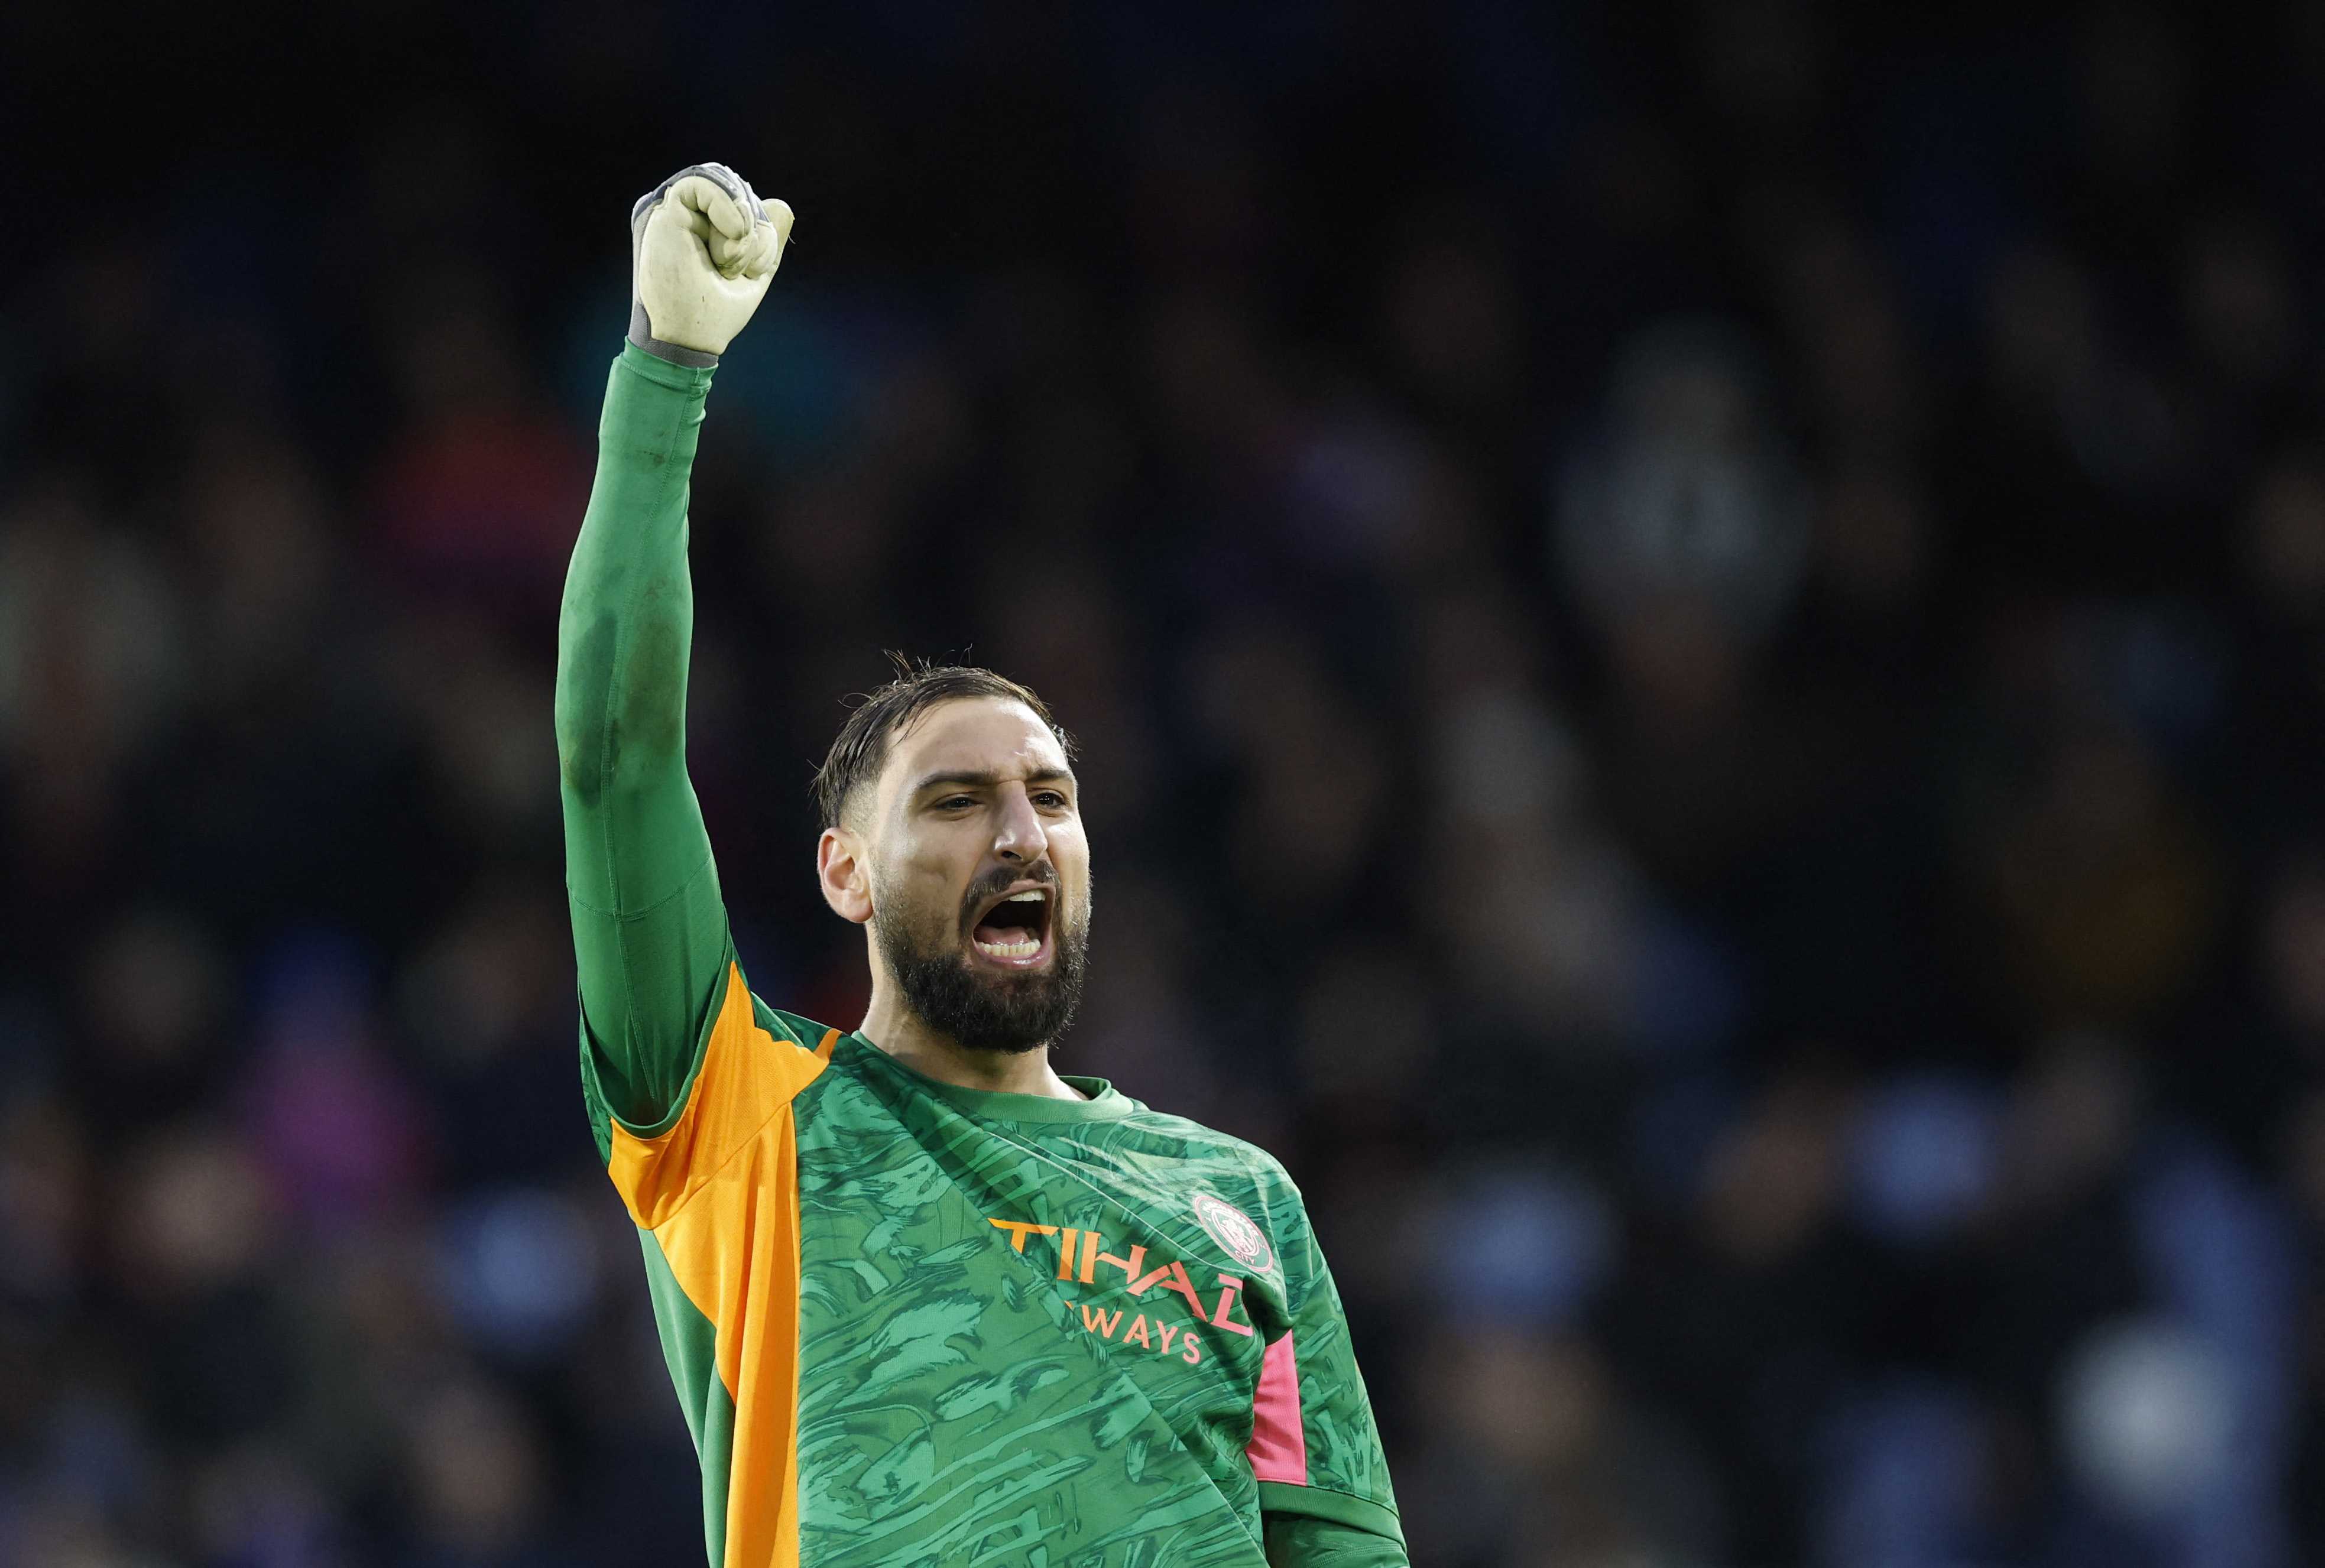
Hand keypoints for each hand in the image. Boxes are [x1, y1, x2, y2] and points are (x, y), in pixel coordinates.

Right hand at [628, 163, 792, 364]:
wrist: (689, 338)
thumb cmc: (714, 314)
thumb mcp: (753, 272)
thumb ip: (766, 240)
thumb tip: (782, 204)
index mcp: (705, 230)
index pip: (745, 208)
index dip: (761, 235)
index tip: (749, 273)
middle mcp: (688, 218)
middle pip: (742, 197)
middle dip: (755, 234)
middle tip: (733, 272)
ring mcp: (675, 213)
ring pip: (728, 189)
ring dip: (742, 231)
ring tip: (724, 264)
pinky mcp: (665, 211)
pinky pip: (705, 181)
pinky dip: (728, 205)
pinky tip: (732, 235)